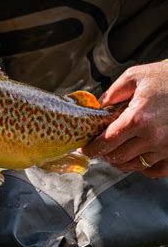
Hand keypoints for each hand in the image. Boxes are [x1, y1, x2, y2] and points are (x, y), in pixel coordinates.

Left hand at [81, 61, 167, 177]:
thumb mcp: (135, 76)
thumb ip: (112, 93)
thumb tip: (98, 107)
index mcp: (138, 118)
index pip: (106, 142)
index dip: (92, 148)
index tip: (86, 149)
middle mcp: (153, 137)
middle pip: (118, 156)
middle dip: (104, 154)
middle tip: (99, 149)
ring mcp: (167, 148)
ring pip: (134, 165)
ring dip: (121, 162)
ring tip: (115, 153)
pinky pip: (156, 171)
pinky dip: (143, 168)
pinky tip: (137, 158)